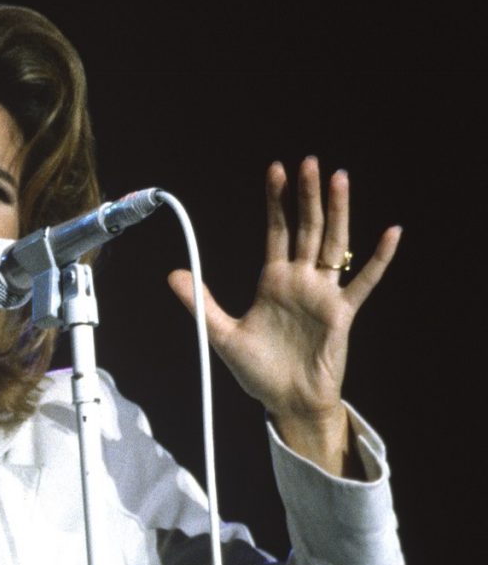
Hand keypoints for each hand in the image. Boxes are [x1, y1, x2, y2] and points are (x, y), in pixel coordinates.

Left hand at [167, 157, 400, 472]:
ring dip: (338, 212)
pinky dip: (377, 259)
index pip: (276, 232)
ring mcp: (323, 294)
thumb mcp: (220, 334)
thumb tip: (172, 274)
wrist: (286, 402)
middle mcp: (300, 281)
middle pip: (306, 229)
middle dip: (306, 196)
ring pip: (333, 244)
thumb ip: (200, 302)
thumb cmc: (258, 371)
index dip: (276, 202)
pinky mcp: (342, 314)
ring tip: (339, 179)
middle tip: (309, 161)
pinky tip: (391, 233)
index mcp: (273, 281)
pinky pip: (362, 282)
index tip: (276, 171)